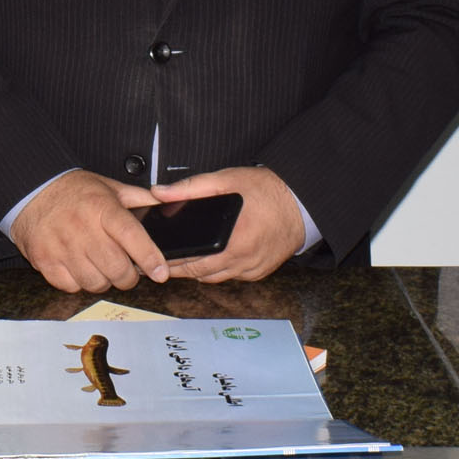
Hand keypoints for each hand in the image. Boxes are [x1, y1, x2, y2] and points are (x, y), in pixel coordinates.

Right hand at [11, 170, 167, 295]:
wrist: (30, 191)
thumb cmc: (73, 191)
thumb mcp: (108, 186)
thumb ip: (138, 199)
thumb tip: (166, 205)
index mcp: (101, 208)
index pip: (132, 236)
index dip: (150, 258)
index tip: (160, 272)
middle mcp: (82, 228)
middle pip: (117, 268)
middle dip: (128, 276)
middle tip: (126, 270)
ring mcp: (62, 247)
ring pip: (96, 283)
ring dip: (103, 280)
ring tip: (100, 267)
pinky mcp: (45, 261)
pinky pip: (72, 287)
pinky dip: (79, 283)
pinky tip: (80, 267)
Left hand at [145, 167, 306, 283]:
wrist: (302, 203)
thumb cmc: (268, 190)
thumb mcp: (227, 180)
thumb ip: (191, 188)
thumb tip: (161, 193)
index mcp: (234, 240)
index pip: (192, 262)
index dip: (171, 262)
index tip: (156, 258)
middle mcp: (244, 260)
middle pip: (201, 274)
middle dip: (180, 269)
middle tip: (162, 262)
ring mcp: (253, 269)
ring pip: (216, 278)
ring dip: (199, 271)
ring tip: (182, 260)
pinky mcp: (260, 272)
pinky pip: (232, 276)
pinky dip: (220, 270)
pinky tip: (211, 259)